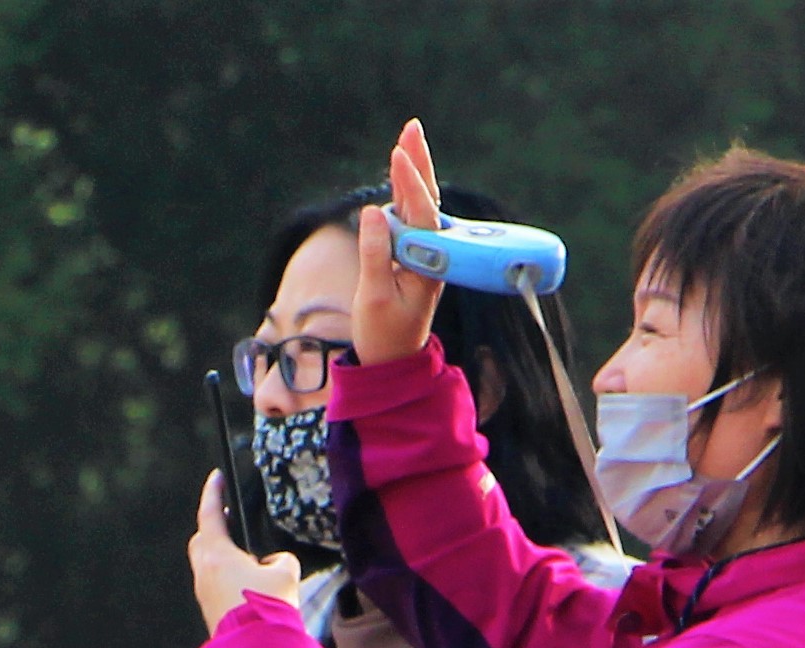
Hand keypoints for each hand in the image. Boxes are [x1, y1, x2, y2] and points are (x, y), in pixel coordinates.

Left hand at [190, 472, 305, 637]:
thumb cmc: (267, 607)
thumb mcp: (286, 573)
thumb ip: (281, 560)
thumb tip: (272, 564)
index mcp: (217, 554)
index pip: (209, 514)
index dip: (213, 493)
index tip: (217, 478)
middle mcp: (204, 571)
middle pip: (202, 540)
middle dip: (214, 527)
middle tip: (229, 519)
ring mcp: (204, 593)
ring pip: (207, 564)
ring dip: (222, 555)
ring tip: (246, 556)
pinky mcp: (210, 611)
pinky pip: (214, 584)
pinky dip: (226, 576)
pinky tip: (247, 583)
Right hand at [350, 118, 446, 373]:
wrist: (393, 360)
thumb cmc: (383, 334)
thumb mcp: (373, 298)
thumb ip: (375, 255)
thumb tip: (373, 214)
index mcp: (427, 264)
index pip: (422, 215)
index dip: (410, 183)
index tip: (399, 155)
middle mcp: (431, 254)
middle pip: (427, 200)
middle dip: (419, 164)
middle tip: (412, 128)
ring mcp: (423, 254)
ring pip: (420, 205)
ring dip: (413, 172)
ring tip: (407, 140)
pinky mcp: (413, 256)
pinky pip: (411, 217)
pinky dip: (405, 192)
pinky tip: (401, 171)